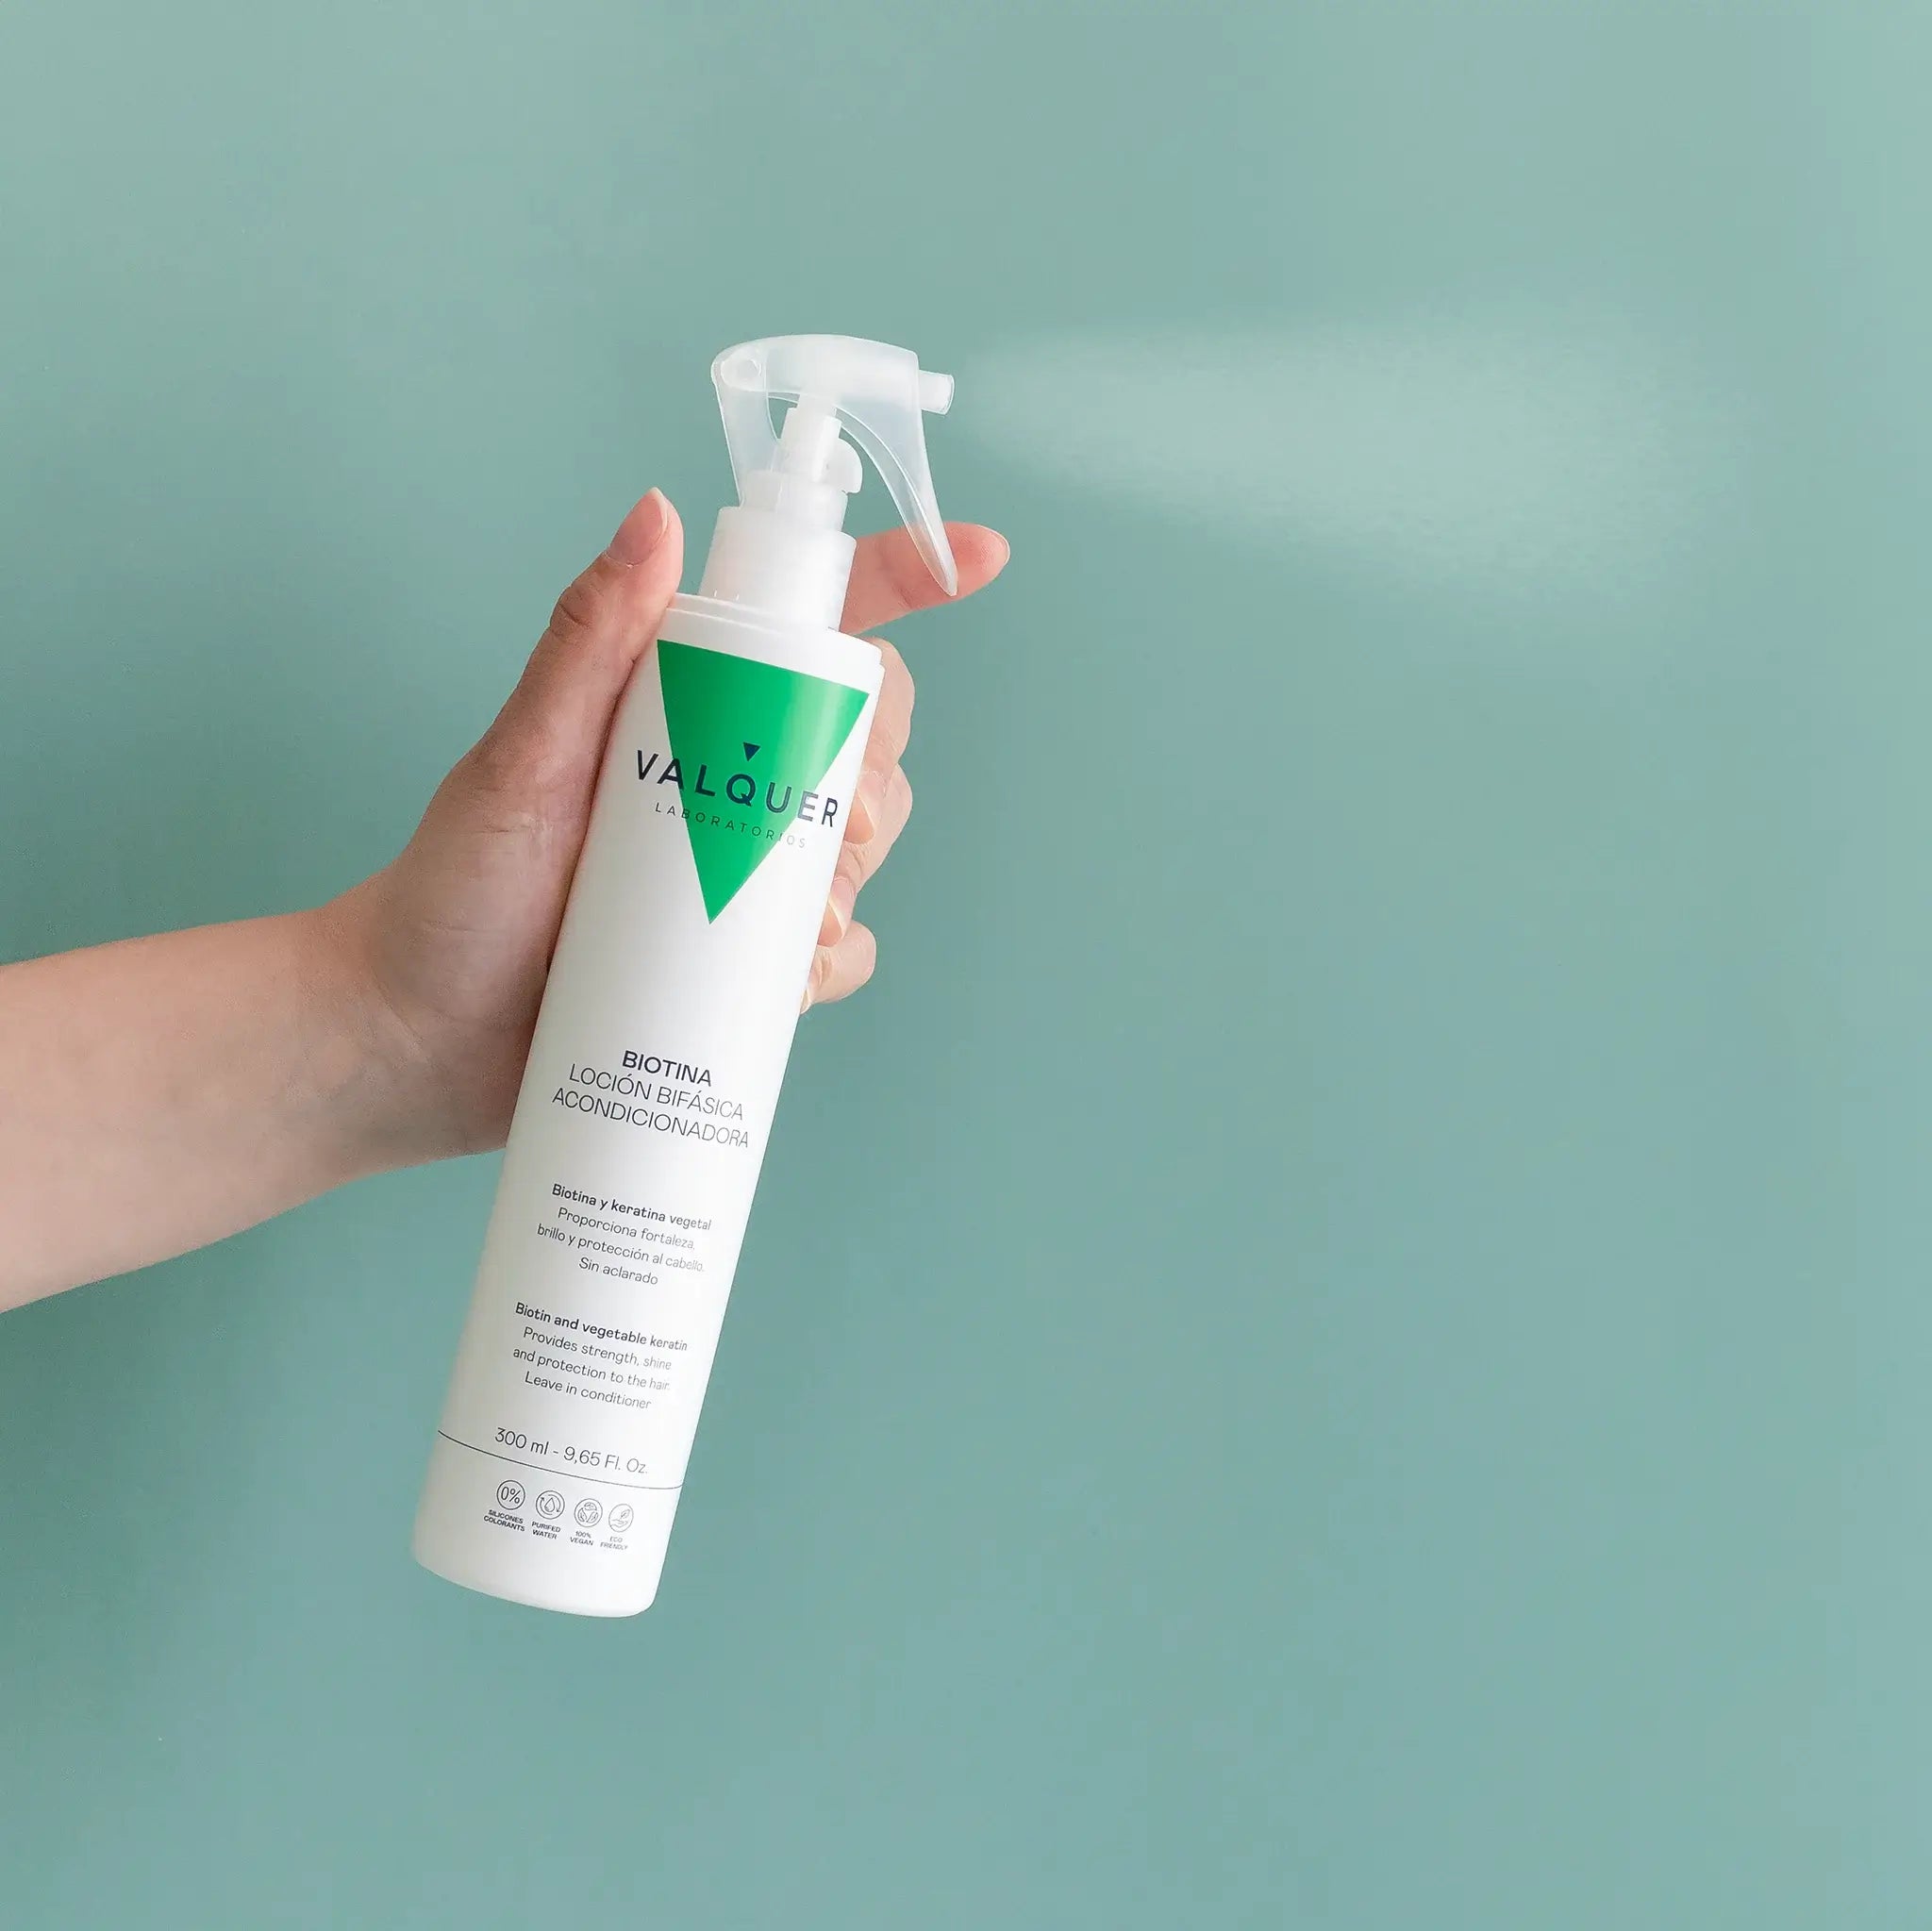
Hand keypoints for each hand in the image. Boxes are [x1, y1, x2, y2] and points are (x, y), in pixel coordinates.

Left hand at [329, 490, 1008, 1164]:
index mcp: (677, 706)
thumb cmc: (444, 895)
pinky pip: (832, 952)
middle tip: (838, 821)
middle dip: (876, 771)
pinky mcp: (736, 964)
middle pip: (860, 740)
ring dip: (858, 873)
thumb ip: (584, 642)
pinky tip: (793, 978)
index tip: (982, 561)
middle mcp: (719, 779)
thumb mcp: (515, 764)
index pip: (804, 628)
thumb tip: (656, 512)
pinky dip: (833, 960)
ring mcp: (733, 873)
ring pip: (860, 847)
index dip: (905, 584)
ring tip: (798, 919)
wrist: (412, 1045)